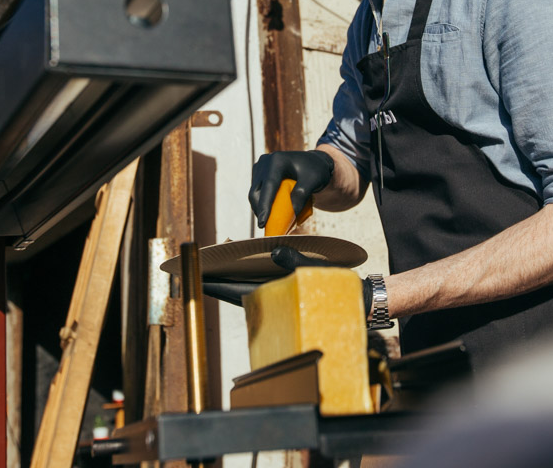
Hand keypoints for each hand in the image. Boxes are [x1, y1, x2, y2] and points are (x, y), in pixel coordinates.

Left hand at [202, 246, 335, 305]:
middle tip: (206, 260)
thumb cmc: (334, 287)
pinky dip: (250, 271)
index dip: (213, 283)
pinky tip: (250, 260)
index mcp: (270, 296)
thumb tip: (276, 252)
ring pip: (246, 285)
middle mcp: (269, 298)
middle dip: (220, 275)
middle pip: (234, 287)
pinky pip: (259, 282)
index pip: (232, 291)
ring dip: (234, 272)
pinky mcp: (283, 292)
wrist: (356, 300)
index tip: (196, 276)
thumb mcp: (313, 270)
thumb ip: (293, 260)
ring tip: (224, 256)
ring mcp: (275, 296)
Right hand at [249, 150, 333, 227]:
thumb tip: (291, 213)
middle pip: (256, 191)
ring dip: (261, 208)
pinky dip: (263, 203)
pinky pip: (258, 192)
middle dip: (260, 211)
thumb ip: (302, 195)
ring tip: (270, 222)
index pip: (268, 186)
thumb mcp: (313, 181)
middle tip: (268, 228)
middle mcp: (265, 162)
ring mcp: (261, 167)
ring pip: (255, 193)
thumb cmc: (315, 170)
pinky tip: (271, 213)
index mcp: (277, 161)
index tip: (262, 223)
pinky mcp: (260, 173)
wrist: (313, 161)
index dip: (264, 206)